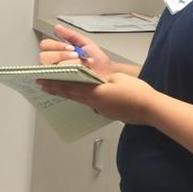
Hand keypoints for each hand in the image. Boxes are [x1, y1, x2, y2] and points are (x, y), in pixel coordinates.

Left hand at [38, 72, 160, 124]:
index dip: (54, 84)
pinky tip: (81, 95)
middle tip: (43, 86)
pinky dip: (81, 98)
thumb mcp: (117, 78)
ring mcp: (101, 110)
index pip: (70, 88)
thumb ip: (101, 78)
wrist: (151, 109)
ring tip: (58, 89)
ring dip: (69, 94)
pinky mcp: (108, 113)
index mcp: (95, 94)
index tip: (41, 82)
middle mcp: (94, 104)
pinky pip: (90, 103)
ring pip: (80, 100)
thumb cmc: (136, 91)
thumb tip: (92, 79)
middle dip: (57, 90)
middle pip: (72, 95)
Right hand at [39, 24, 119, 74]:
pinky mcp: (57, 88)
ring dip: (65, 65)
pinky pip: (50, 82)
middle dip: (61, 55)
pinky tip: (71, 74)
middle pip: (43, 57)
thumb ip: (71, 35)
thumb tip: (57, 28)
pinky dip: (60, 77)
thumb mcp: (85, 44)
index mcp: (57, 52)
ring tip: (79, 66)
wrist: (108, 76)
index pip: (45, 45)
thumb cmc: (98, 62)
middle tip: (76, 56)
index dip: (57, 45)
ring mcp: (54, 76)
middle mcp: (53, 64)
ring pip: (49, 67)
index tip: (71, 48)